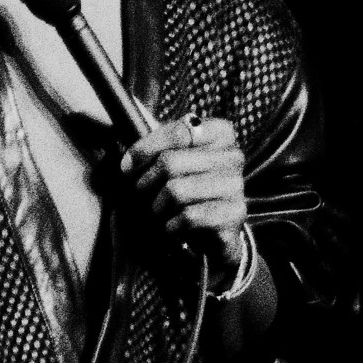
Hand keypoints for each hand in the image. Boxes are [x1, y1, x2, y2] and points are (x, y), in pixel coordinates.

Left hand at [118, 115, 247, 271]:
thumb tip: (127, 164)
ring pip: (176, 191)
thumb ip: (150, 151)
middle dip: (145, 182)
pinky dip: (172, 225)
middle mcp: (233, 156)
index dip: (144, 150)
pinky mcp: (235, 214)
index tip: (126, 167)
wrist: (210, 230)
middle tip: (141, 195)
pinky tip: (173, 227)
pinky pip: (189, 217)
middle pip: (170, 162)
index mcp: (219, 133)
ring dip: (158, 207)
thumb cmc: (184, 188)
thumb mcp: (169, 161)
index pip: (177, 132)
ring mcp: (236, 185)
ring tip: (159, 212)